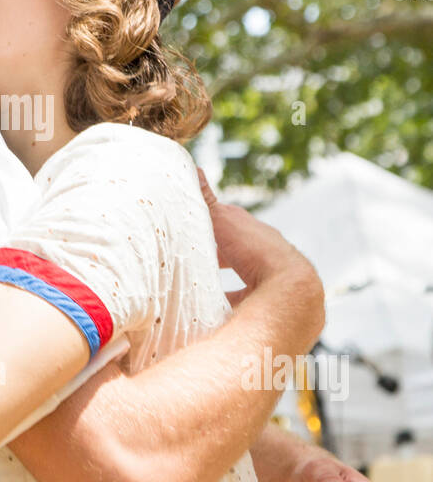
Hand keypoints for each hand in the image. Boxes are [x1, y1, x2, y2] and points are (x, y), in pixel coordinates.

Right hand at [197, 167, 323, 318]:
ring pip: (241, 276)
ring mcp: (267, 277)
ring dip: (223, 280)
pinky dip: (227, 304)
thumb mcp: (224, 221)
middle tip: (195, 258)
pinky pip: (243, 301)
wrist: (288, 288)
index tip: (194, 230)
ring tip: (201, 287)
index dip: (211, 225)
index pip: (229, 223)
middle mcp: (263, 251)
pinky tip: (213, 311)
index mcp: (252, 231)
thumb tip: (195, 170)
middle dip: (218, 254)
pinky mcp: (266, 301)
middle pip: (235, 250)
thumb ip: (207, 199)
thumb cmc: (256, 250)